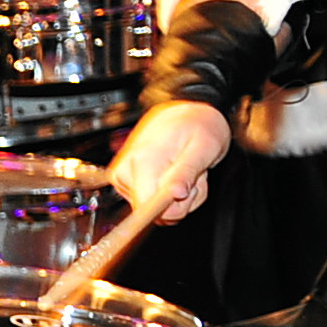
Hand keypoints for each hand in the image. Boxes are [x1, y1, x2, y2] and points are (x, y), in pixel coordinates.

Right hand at [110, 101, 232, 224]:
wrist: (185, 113)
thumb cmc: (197, 125)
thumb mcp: (203, 146)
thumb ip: (186, 172)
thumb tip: (175, 194)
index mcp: (143, 161)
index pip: (148, 207)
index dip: (173, 208)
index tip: (185, 194)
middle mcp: (126, 172)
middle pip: (153, 213)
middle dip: (181, 200)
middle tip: (192, 175)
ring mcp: (123, 179)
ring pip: (155, 211)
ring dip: (178, 197)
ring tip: (184, 171)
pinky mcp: (125, 183)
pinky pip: (151, 204)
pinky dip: (169, 195)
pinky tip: (174, 175)